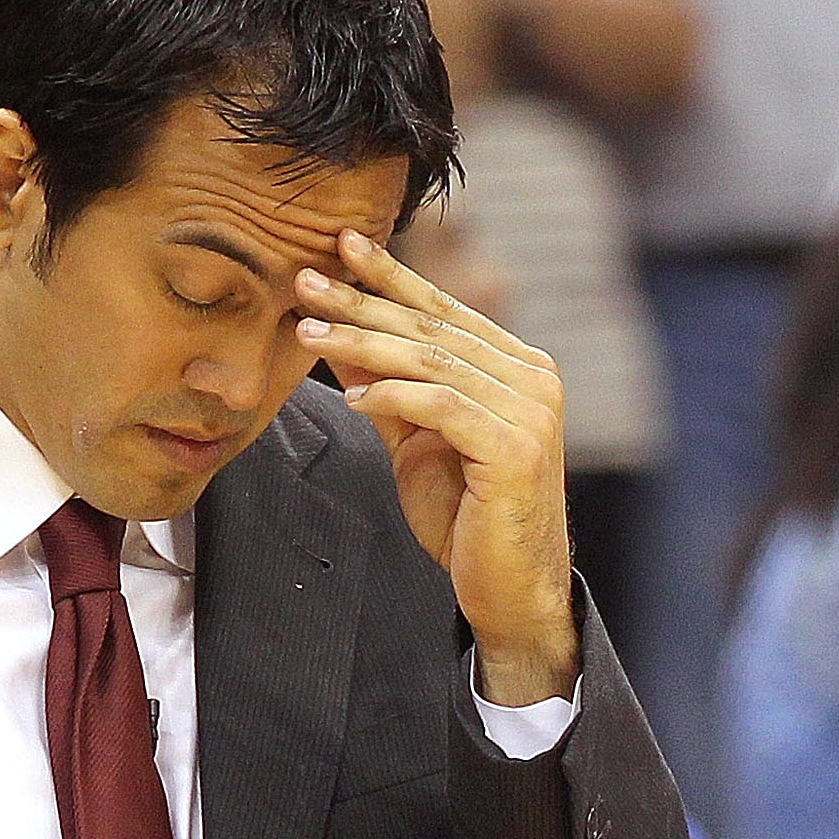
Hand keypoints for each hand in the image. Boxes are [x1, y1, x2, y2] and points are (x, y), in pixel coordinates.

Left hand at [297, 227, 577, 705]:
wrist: (509, 590)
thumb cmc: (467, 519)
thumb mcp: (417, 443)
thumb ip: (389, 391)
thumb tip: (340, 341)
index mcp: (517, 366)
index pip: (443, 309)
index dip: (390, 276)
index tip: (338, 247)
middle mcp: (532, 377)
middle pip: (433, 327)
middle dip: (363, 301)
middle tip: (305, 280)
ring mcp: (531, 410)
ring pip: (433, 360)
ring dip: (364, 343)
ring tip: (308, 333)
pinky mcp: (515, 448)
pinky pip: (443, 406)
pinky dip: (393, 396)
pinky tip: (353, 398)